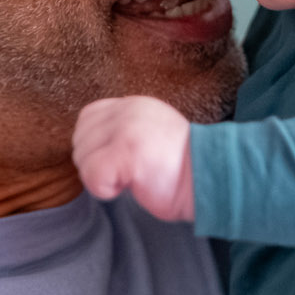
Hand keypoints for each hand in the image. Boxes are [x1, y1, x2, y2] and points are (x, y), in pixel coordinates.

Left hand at [73, 96, 194, 221]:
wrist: (214, 178)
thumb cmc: (182, 169)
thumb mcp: (151, 135)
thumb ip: (122, 132)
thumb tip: (89, 148)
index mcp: (133, 105)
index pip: (88, 117)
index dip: (93, 144)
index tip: (117, 161)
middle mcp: (127, 110)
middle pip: (80, 140)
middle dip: (95, 164)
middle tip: (125, 175)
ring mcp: (126, 128)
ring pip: (83, 158)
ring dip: (101, 178)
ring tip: (132, 179)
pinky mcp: (126, 150)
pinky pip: (92, 174)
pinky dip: (104, 189)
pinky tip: (129, 186)